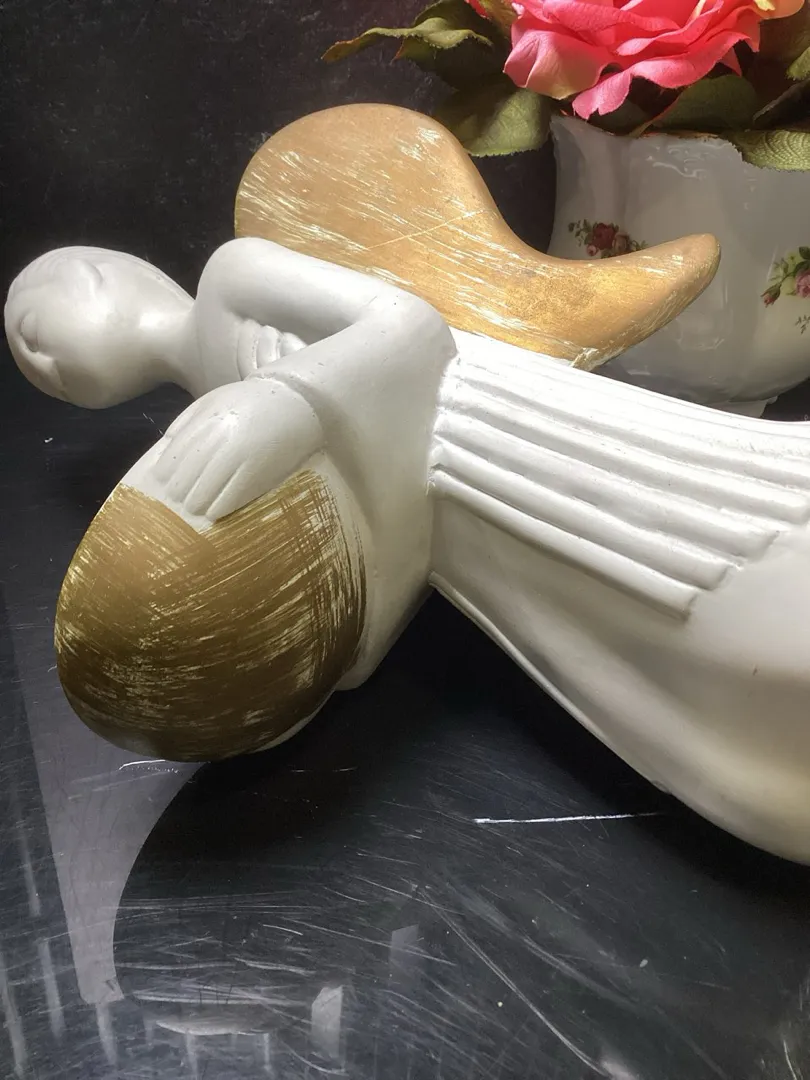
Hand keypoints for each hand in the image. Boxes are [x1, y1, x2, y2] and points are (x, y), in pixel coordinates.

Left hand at [151, 377, 322, 520]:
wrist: (296, 401)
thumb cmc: (252, 400)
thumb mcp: (215, 398)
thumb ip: (188, 418)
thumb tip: (165, 444)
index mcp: (208, 421)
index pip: (177, 454)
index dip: (167, 472)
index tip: (163, 483)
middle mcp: (220, 441)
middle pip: (188, 475)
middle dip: (179, 491)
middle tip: (176, 501)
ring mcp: (239, 458)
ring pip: (206, 489)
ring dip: (196, 503)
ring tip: (193, 509)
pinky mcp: (258, 473)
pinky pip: (231, 497)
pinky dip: (218, 507)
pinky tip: (212, 513)